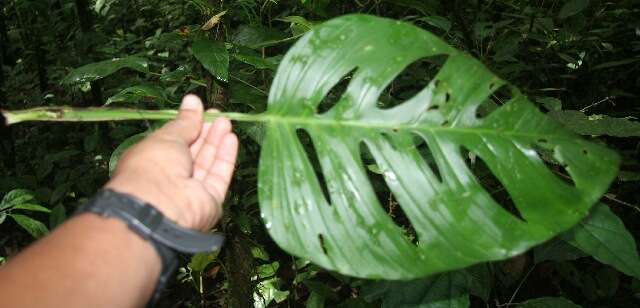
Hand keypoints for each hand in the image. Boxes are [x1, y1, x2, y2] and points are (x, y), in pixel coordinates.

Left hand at [106, 95, 237, 230]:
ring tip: (226, 120)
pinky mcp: (210, 201)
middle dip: (205, 132)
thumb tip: (193, 101)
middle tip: (218, 113)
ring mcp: (191, 191)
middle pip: (193, 152)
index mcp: (152, 163)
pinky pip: (219, 176)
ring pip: (207, 163)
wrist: (159, 206)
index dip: (187, 125)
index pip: (173, 142)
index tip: (200, 109)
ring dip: (217, 141)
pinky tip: (231, 138)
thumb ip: (184, 122)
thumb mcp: (167, 137)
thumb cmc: (152, 166)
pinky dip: (225, 158)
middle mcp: (170, 178)